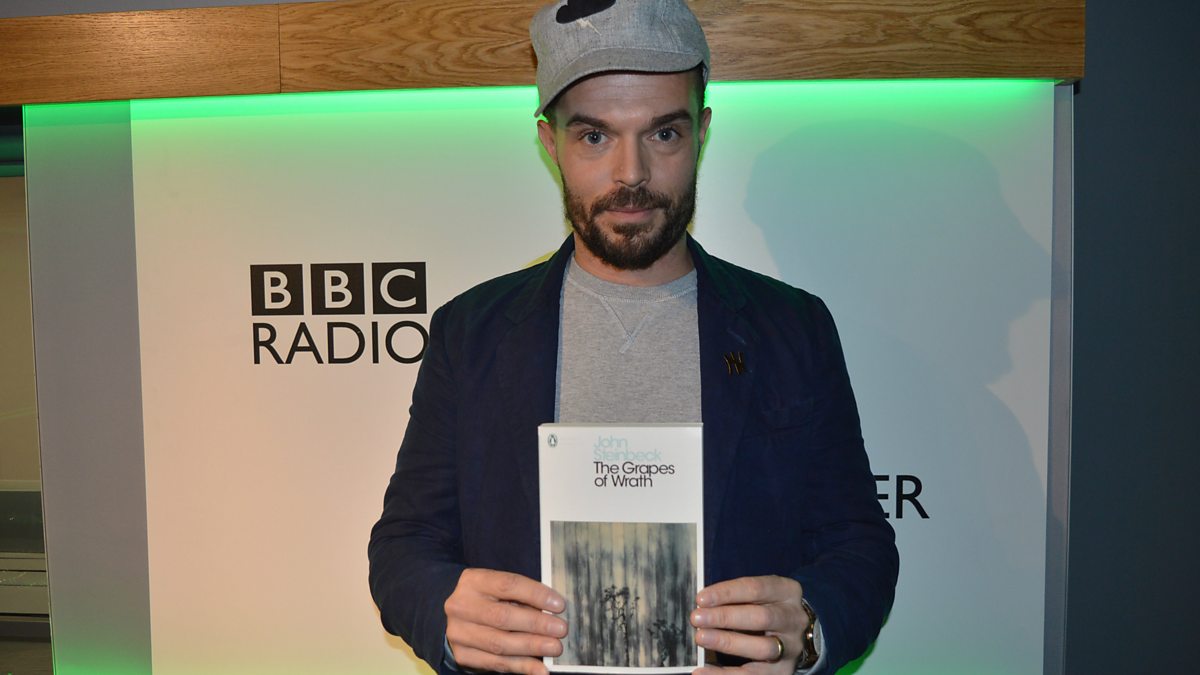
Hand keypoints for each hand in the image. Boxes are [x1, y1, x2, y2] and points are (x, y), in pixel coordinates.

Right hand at [444, 568, 567, 674]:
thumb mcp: (501, 589)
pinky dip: (521, 666)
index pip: (508, 585)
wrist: (460, 615)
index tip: (559, 605)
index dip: (536, 595)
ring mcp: (458, 632)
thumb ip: (522, 597)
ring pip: (499, 643)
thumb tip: (553, 611)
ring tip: (554, 648)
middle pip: (502, 617)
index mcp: (474, 581)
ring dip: (531, 647)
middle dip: (536, 624)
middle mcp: (461, 606)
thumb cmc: (489, 599)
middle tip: (560, 629)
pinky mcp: (463, 654)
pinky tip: (540, 669)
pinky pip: (496, 663)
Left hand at [690, 575, 811, 673]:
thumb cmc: (764, 607)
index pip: (756, 588)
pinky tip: (702, 671)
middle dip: (725, 617)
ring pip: (762, 648)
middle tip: (697, 618)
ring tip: (701, 638)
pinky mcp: (783, 671)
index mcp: (787, 592)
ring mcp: (791, 647)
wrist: (792, 634)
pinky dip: (725, 674)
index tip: (701, 599)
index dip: (727, 593)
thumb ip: (735, 597)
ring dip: (728, 642)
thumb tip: (703, 606)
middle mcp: (794, 619)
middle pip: (761, 618)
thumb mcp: (758, 595)